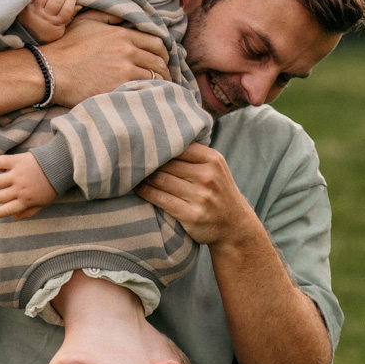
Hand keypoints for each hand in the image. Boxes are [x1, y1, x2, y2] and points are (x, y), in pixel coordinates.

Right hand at [0, 151, 57, 220]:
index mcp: (26, 201)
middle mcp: (20, 189)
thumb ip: (29, 212)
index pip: (6, 210)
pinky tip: (3, 167)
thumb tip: (14, 219)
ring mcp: (17, 175)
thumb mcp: (43, 202)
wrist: (60, 165)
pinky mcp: (17, 161)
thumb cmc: (52, 185)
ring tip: (0, 181)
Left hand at [17, 0, 78, 43]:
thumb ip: (70, 16)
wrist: (27, 37)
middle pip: (56, 1)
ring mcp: (34, 11)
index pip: (67, 9)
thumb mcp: (61, 28)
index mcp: (56, 25)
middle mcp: (45, 18)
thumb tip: (80, 4)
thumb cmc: (47, 31)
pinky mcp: (26, 5)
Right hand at [45, 10, 169, 106]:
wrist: (50, 70)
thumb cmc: (66, 46)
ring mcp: (123, 71)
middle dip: (165, 69)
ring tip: (161, 89)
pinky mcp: (118, 88)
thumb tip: (125, 15)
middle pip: (158, 61)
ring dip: (160, 83)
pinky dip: (150, 93)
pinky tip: (150, 97)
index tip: (163, 59)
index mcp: (122, 34)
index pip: (156, 42)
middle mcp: (127, 51)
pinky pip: (143, 91)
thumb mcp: (87, 21)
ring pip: (154, 78)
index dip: (164, 52)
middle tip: (166, 76)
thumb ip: (108, 15)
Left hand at [137, 143, 257, 246]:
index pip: (178, 146)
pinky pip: (160, 199)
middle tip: (129, 158)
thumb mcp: (215, 168)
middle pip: (167, 163)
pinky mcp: (192, 215)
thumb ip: (194, 154)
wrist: (235, 226)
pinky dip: (145, 192)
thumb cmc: (218, 193)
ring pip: (161, 180)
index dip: (158, 145)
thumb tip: (161, 136)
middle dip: (147, 161)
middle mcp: (208, 176)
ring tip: (130, 172)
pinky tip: (136, 188)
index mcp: (213, 160)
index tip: (141, 144)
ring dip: (143, 176)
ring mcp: (201, 197)